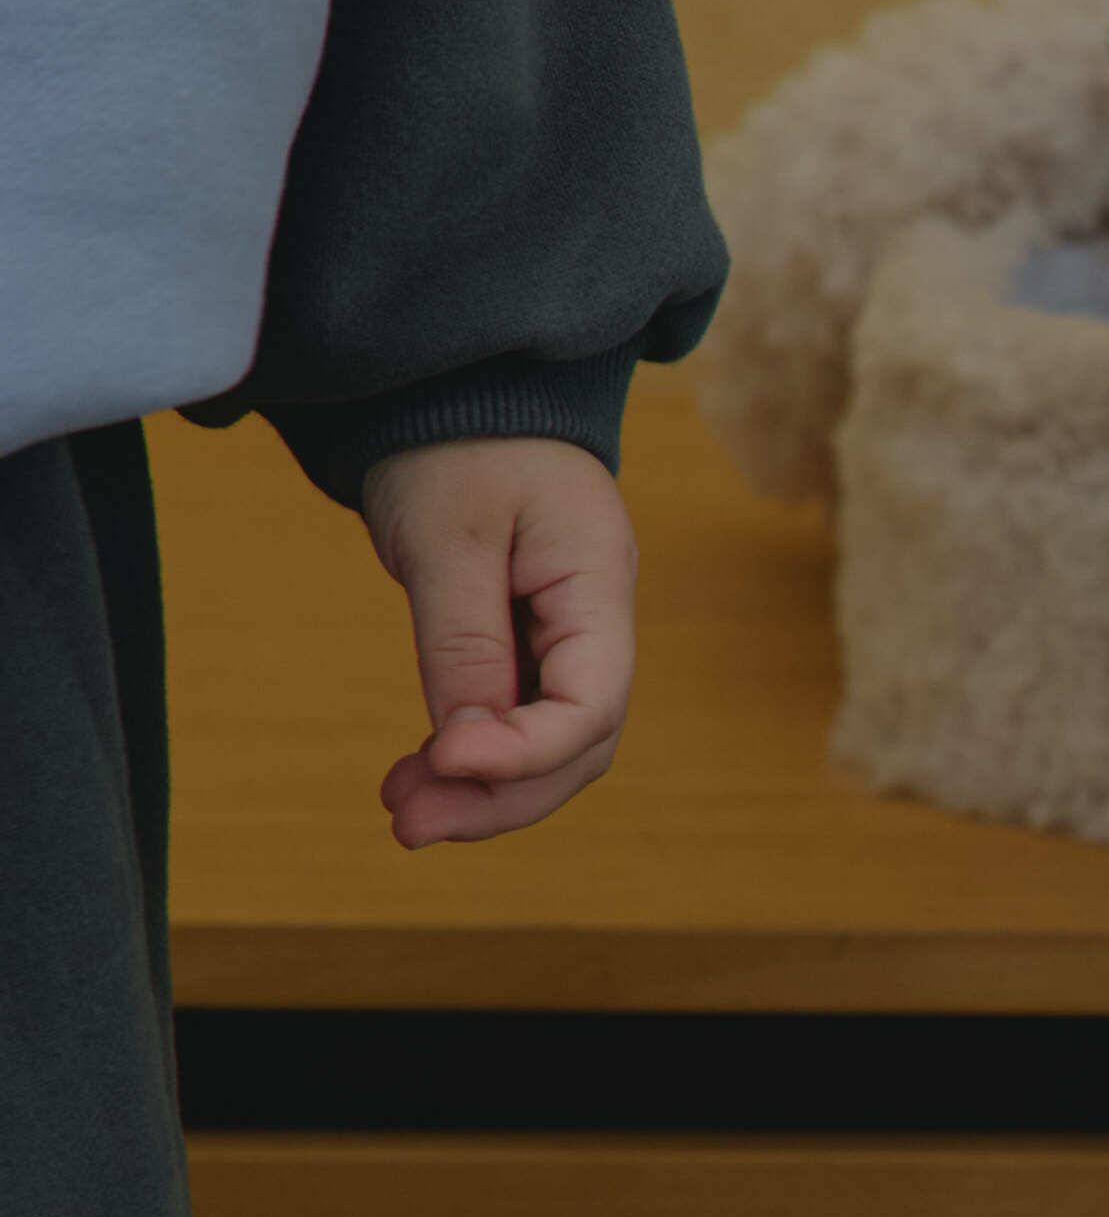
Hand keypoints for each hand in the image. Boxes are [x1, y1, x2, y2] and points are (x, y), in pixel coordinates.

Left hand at [360, 438, 638, 848]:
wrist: (454, 393)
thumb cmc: (457, 442)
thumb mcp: (451, 536)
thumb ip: (464, 642)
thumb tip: (465, 746)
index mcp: (599, 583)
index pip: (593, 703)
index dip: (525, 751)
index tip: (443, 759)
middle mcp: (598, 622)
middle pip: (578, 746)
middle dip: (499, 795)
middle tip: (409, 823)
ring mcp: (567, 638)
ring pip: (550, 748)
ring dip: (480, 791)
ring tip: (401, 809)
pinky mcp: (529, 646)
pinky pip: (517, 722)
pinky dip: (470, 758)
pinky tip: (417, 775)